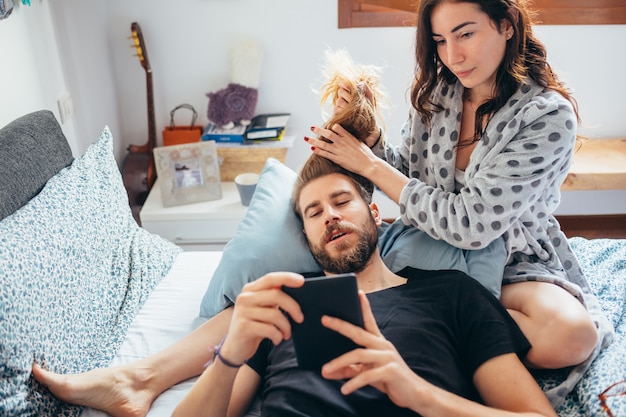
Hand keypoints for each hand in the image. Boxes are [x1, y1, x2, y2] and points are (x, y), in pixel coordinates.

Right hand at [219, 272, 304, 365]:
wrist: (235, 348)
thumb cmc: (254, 325)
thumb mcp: (262, 308)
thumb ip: (273, 298)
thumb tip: (297, 291)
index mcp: (250, 290)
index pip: (270, 278)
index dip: (287, 278)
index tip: (302, 281)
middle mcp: (244, 298)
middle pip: (276, 295)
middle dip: (293, 307)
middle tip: (300, 318)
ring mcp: (242, 312)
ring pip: (274, 314)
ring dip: (286, 326)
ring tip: (287, 333)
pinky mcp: (243, 327)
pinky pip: (269, 329)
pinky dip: (278, 336)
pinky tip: (277, 339)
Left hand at [305, 124, 377, 177]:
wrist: (369, 164)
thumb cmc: (366, 154)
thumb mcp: (359, 142)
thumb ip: (351, 139)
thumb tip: (349, 138)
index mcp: (348, 136)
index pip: (336, 127)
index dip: (331, 126)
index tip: (327, 127)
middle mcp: (342, 142)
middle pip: (327, 133)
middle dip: (318, 130)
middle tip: (311, 127)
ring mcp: (339, 150)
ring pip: (323, 144)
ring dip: (313, 140)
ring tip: (306, 138)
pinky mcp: (337, 159)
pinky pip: (325, 154)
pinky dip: (318, 150)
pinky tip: (312, 148)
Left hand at [320, 291, 422, 408]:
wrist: (415, 393)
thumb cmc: (389, 379)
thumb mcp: (367, 373)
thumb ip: (348, 370)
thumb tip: (325, 372)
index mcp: (379, 342)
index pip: (369, 320)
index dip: (364, 307)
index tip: (358, 292)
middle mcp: (383, 346)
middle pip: (358, 333)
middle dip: (341, 325)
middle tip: (324, 319)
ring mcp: (388, 357)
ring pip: (359, 355)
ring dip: (340, 362)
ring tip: (325, 370)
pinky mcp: (390, 371)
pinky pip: (368, 375)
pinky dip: (354, 382)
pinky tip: (344, 389)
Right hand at [333, 80, 373, 115]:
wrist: (367, 123)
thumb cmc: (368, 109)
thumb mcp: (369, 97)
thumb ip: (365, 87)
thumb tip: (358, 83)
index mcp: (349, 91)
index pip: (342, 83)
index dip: (344, 84)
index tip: (349, 87)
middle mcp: (342, 97)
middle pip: (341, 91)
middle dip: (348, 95)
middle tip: (355, 100)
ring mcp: (339, 106)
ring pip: (339, 100)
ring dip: (347, 104)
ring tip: (355, 109)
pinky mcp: (337, 114)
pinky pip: (337, 109)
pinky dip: (344, 111)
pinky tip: (350, 115)